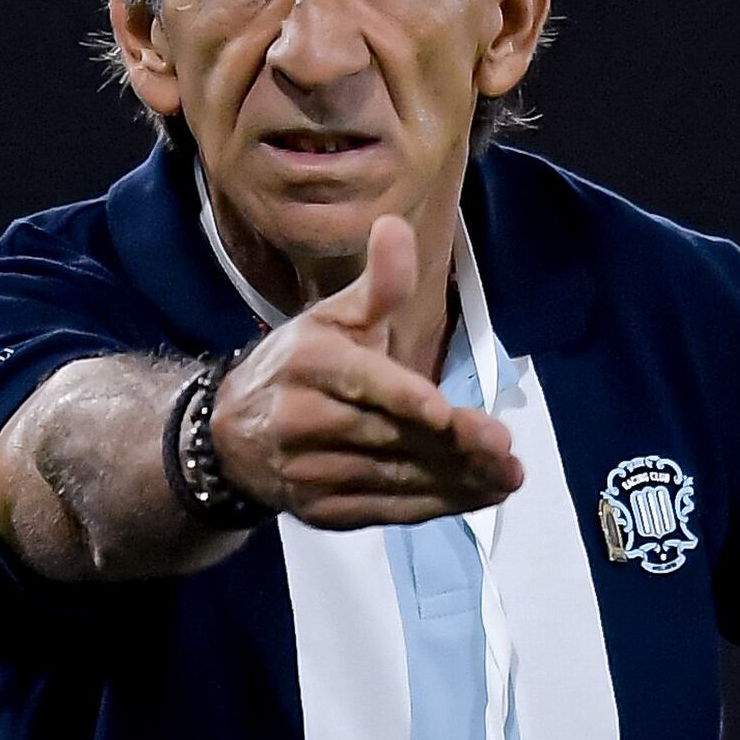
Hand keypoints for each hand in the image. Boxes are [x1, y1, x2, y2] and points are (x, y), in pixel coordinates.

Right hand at [210, 214, 525, 528]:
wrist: (232, 437)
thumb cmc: (299, 367)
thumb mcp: (333, 319)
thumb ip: (377, 285)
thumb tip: (395, 226)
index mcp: (310, 363)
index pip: (363, 383)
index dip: (403, 399)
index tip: (443, 411)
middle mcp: (303, 421)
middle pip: (389, 435)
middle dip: (451, 445)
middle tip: (505, 449)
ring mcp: (311, 473)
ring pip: (394, 478)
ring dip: (457, 481)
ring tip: (508, 475)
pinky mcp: (324, 512)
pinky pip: (389, 512)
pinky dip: (439, 506)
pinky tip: (481, 495)